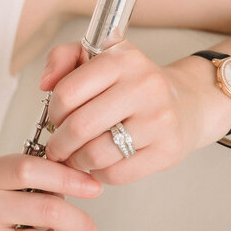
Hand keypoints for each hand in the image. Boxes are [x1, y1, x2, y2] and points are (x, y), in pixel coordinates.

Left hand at [40, 41, 230, 184]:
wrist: (185, 104)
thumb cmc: (133, 83)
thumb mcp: (99, 57)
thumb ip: (64, 57)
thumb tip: (45, 82)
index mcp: (122, 59)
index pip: (68, 91)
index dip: (54, 110)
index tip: (56, 117)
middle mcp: (144, 86)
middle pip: (80, 126)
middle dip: (59, 143)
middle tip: (57, 146)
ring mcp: (158, 120)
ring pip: (96, 154)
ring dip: (77, 161)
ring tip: (77, 156)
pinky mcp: (167, 150)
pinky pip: (116, 174)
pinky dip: (99, 173)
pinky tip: (101, 163)